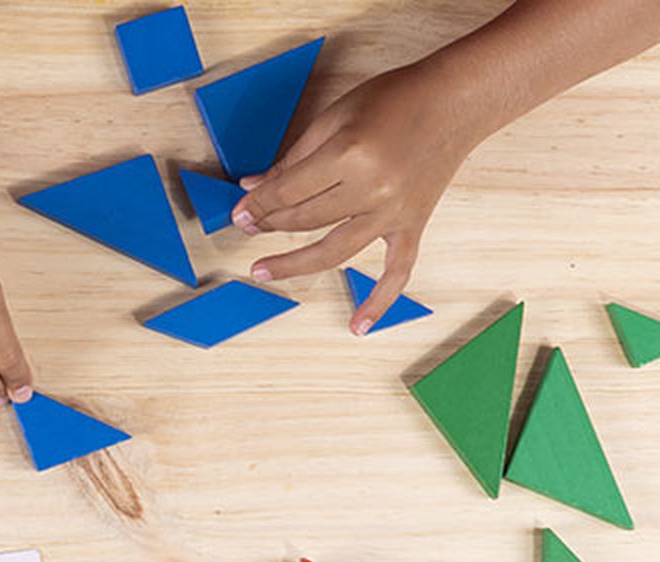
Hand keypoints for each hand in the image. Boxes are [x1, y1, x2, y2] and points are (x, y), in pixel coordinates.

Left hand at [231, 61, 483, 331]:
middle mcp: (371, 189)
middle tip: (249, 230)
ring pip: (333, 252)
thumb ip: (293, 158)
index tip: (239, 213)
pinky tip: (357, 326)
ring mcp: (392, 213)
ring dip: (293, 266)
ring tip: (263, 271)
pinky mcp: (412, 226)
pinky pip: (396, 273)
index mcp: (349, 155)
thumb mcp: (335, 118)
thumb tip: (252, 187)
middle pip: (305, 220)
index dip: (257, 205)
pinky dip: (379, 302)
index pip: (288, 192)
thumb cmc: (394, 101)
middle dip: (270, 226)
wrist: (455, 101)